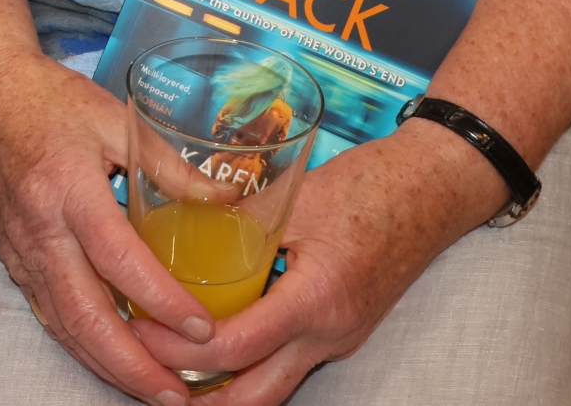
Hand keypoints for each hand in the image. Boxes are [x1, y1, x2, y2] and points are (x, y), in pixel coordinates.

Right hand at [0, 49, 220, 405]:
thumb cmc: (47, 98)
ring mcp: (20, 250)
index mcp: (66, 187)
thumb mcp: (112, 116)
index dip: (160, 299)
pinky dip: (84, 347)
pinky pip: (49, 314)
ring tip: (157, 392)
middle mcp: (39, 228)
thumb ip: (167, 162)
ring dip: (109, 368)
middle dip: (133, 366)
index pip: (116, 258)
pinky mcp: (12, 259)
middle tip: (178, 394)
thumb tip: (228, 199)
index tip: (202, 328)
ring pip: (64, 327)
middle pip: (85, 315)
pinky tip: (115, 361)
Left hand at [129, 121, 505, 402]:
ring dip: (226, 391)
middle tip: (147, 373)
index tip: (138, 331)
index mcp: (315, 301)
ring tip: (174, 372)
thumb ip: (240, 222)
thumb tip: (179, 232)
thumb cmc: (366, 187)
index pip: (235, 348)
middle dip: (199, 399)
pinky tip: (217, 346)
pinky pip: (290, 365)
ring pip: (275, 389)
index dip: (179, 350)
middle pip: (256, 397)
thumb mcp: (293, 197)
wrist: (431, 193)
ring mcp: (340, 340)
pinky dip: (251, 367)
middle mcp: (330, 335)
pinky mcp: (342, 333)